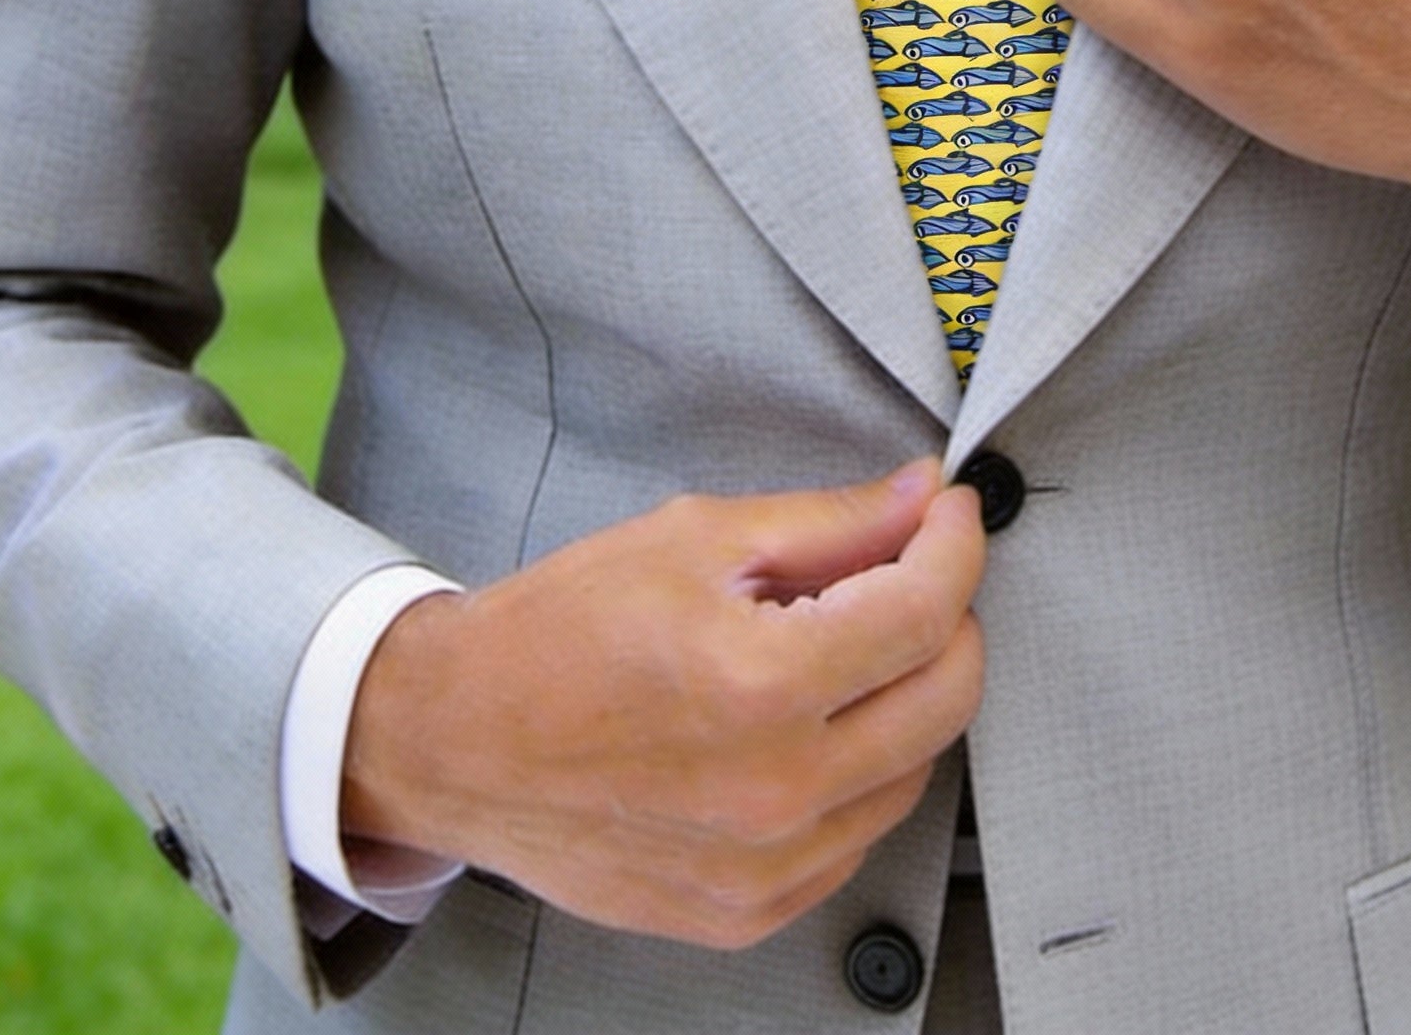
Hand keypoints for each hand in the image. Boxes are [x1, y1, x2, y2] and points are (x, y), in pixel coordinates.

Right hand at [341, 461, 985, 949]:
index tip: (950, 514)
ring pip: (916, 769)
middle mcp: (774, 791)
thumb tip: (921, 498)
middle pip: (948, 697)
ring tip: (840, 646)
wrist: (455, 741)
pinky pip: (858, 835)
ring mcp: (763, 867)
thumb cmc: (558, 633)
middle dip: (948, 615)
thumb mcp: (694, 538)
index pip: (925, 612)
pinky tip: (810, 723)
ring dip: (905, 694)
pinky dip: (861, 770)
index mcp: (759, 685)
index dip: (956, 545)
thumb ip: (829, 522)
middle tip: (909, 570)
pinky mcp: (747, 911)